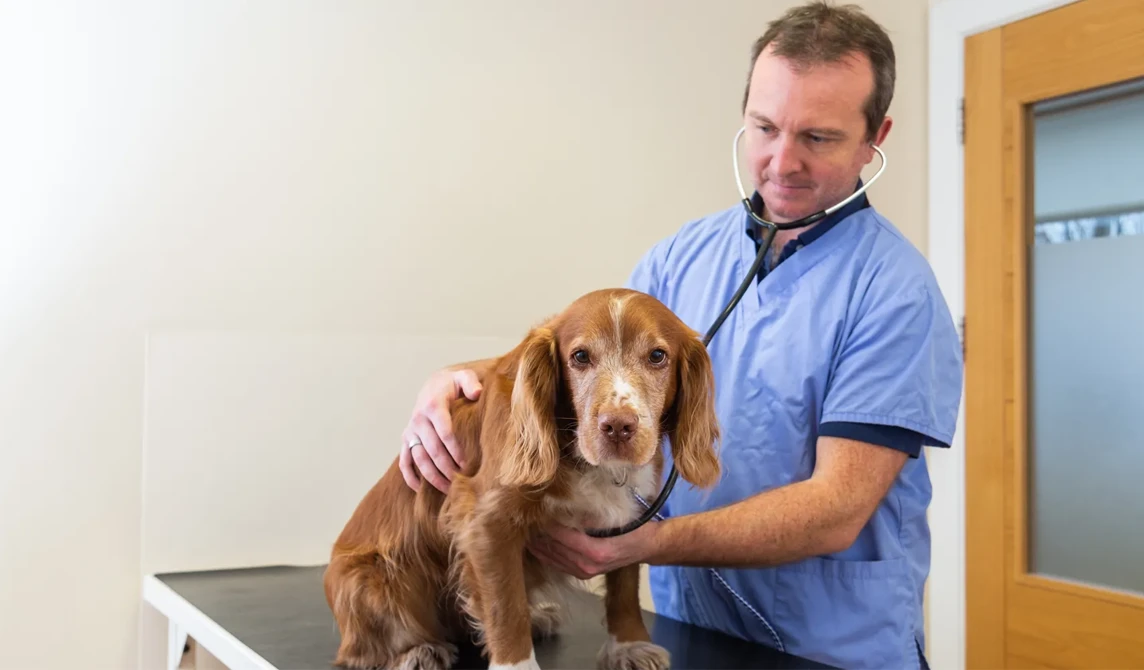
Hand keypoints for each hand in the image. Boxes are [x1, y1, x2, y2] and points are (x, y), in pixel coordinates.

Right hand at [399, 367, 482, 492]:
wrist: (434, 385)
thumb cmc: (454, 384)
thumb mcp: (463, 377)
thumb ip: (471, 382)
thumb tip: (477, 392)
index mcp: (433, 405)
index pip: (444, 432)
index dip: (455, 451)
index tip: (467, 465)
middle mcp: (418, 419)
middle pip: (432, 449)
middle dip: (446, 468)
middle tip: (461, 481)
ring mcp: (411, 430)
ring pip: (419, 458)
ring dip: (432, 476)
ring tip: (448, 489)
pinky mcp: (406, 439)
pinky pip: (404, 460)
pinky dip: (410, 476)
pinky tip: (420, 489)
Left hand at [527, 521, 661, 579]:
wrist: (647, 547)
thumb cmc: (633, 526)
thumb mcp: (613, 516)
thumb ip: (588, 513)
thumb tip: (560, 501)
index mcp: (596, 551)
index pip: (560, 535)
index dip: (544, 521)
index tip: (532, 508)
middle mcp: (586, 565)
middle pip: (552, 548)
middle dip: (536, 533)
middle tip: (519, 517)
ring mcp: (584, 573)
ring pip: (551, 558)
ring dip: (536, 544)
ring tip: (523, 529)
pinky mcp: (582, 575)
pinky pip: (557, 564)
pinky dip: (545, 553)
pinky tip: (535, 542)